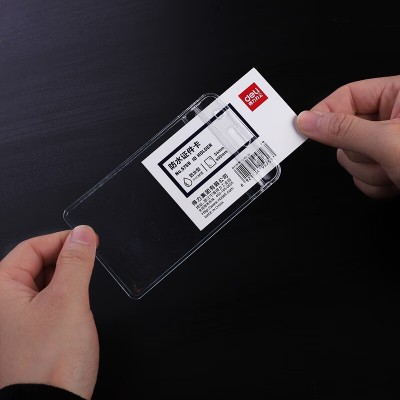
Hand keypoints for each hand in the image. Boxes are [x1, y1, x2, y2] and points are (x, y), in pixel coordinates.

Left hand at [0, 226, 98, 399]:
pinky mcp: (31, 333)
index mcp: (1, 291)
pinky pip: (48, 301)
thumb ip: (76, 261)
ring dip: (67, 276)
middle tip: (90, 257)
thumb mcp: (69, 300)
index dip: (62, 239)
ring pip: (44, 282)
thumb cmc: (52, 362)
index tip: (88, 239)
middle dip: (65, 257)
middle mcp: (3, 304)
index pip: (31, 247)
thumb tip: (83, 233)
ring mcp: (16, 320)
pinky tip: (78, 302)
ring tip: (86, 282)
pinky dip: (65, 294)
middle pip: (36, 263)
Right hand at [296, 75, 399, 198]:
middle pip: (345, 133)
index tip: (306, 127)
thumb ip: (344, 129)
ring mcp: (389, 145)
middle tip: (384, 156)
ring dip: (371, 172)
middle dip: (361, 153)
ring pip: (351, 159)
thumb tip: (309, 120)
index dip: (325, 113)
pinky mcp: (388, 167)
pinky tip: (397, 181)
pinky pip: (361, 177)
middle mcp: (393, 118)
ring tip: (397, 171)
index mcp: (399, 95)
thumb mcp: (389, 141)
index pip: (346, 96)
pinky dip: (376, 185)